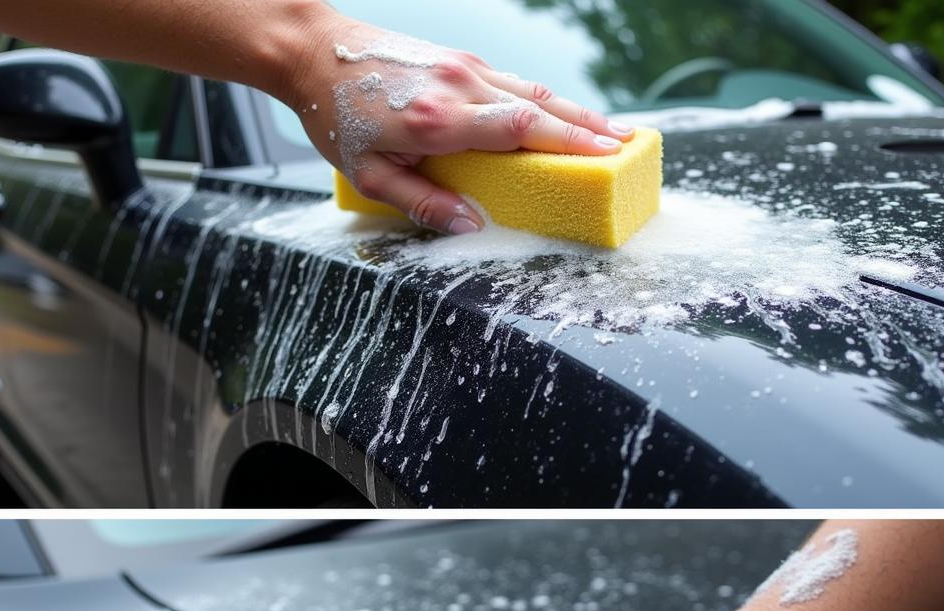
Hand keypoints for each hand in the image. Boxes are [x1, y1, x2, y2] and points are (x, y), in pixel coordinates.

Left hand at [288, 6, 632, 233]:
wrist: (315, 52)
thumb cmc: (337, 118)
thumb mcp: (370, 176)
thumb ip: (423, 204)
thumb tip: (473, 226)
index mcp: (438, 120)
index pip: (520, 129)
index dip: (568, 143)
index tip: (606, 157)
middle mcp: (459, 87)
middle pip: (540, 106)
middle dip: (588, 128)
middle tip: (628, 148)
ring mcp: (463, 67)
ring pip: (532, 90)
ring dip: (574, 111)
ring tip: (611, 132)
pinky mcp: (460, 60)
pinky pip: (513, 83)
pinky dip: (545, 101)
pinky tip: (563, 116)